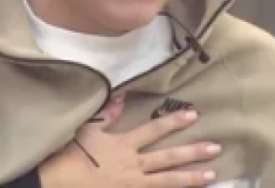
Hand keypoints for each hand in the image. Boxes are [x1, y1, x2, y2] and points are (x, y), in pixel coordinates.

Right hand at [38, 96, 219, 187]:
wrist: (59, 182)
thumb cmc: (70, 154)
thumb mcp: (87, 130)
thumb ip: (107, 114)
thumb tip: (121, 96)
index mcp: (124, 145)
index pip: (154, 130)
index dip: (174, 122)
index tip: (194, 115)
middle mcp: (134, 165)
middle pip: (169, 158)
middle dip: (193, 152)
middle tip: (216, 147)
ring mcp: (133, 185)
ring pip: (167, 181)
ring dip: (191, 178)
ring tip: (212, 174)